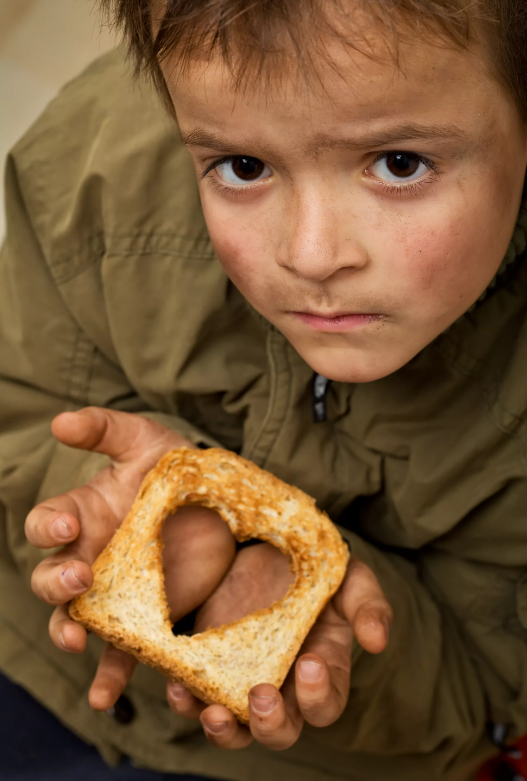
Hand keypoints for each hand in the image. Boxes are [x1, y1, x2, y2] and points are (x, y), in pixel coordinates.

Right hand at [25, 407, 235, 708]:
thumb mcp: (145, 441)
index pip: (47, 523)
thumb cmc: (174, 468)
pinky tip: (105, 698)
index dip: (49, 525)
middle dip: (54, 581)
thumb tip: (59, 421)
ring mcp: (114, 593)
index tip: (69, 522)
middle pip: (49, 578)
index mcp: (85, 515)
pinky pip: (120, 654)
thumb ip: (104, 429)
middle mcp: (90, 557)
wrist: (220, 505)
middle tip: (79, 578)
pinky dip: (108, 677)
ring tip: (78, 640)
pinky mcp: (143, 620)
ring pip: (73, 619)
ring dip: (67, 631)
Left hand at [166, 544, 391, 749]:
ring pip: (235, 728)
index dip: (319, 695)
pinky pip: (195, 698)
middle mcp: (283, 685)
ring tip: (213, 714)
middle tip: (261, 697)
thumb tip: (377, 642)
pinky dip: (186, 701)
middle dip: (272, 723)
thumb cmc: (316, 566)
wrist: (268, 542)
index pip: (325, 703)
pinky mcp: (209, 664)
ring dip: (224, 731)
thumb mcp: (350, 577)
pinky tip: (178, 685)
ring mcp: (243, 678)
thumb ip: (368, 605)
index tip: (309, 663)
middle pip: (281, 730)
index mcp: (323, 669)